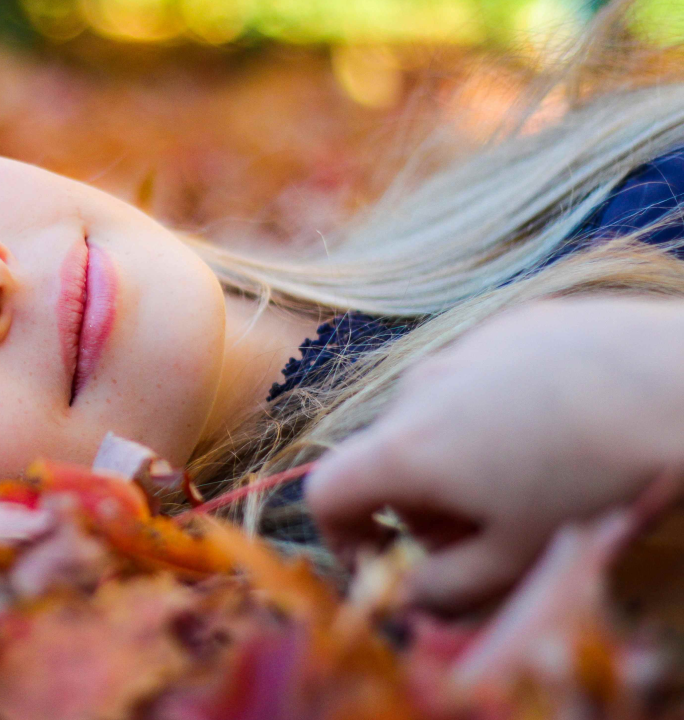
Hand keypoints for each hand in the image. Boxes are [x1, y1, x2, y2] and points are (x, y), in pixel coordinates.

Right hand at [306, 298, 683, 613]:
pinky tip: (568, 431)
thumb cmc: (597, 481)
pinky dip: (502, 414)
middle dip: (423, 509)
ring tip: (538, 483)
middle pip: (390, 459)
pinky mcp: (516, 325)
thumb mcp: (517, 558)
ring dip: (462, 461)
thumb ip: (444, 591)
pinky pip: (484, 380)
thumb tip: (410, 598)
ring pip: (438, 419)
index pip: (327, 493)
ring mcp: (466, 348)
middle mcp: (419, 388)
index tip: (389, 565)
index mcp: (405, 448)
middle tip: (487, 540)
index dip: (343, 539)